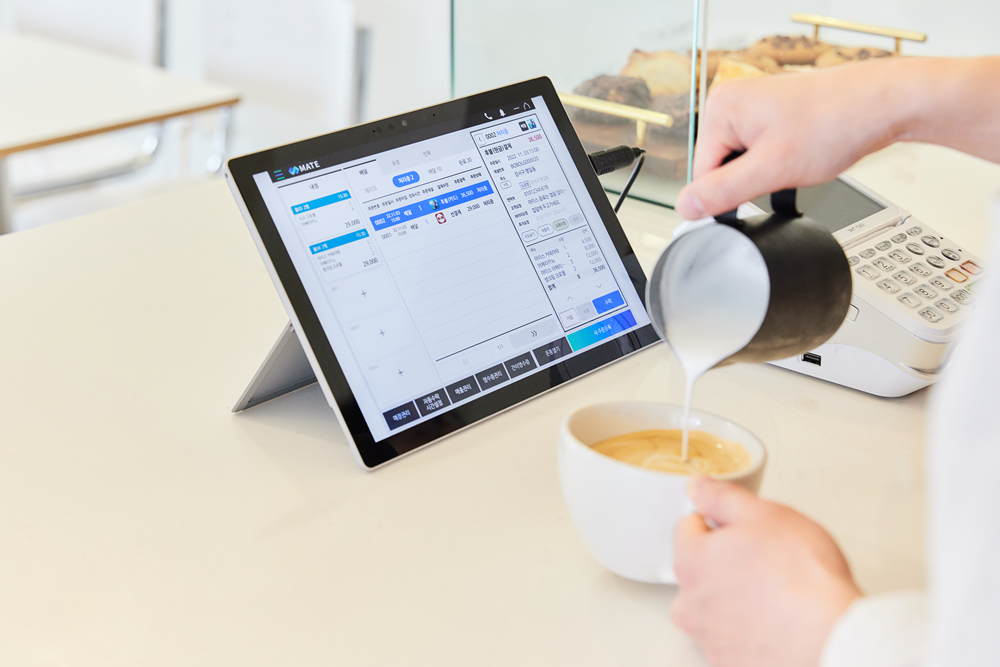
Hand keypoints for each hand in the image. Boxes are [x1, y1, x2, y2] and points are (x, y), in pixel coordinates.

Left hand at [671, 476, 861, 666]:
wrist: (831, 640)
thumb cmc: (804, 579)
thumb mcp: (765, 514)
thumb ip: (722, 497)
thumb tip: (699, 487)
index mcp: (691, 561)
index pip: (689, 526)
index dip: (720, 522)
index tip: (744, 529)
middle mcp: (690, 603)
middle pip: (699, 569)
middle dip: (726, 561)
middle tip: (767, 562)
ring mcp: (709, 639)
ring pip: (715, 606)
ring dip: (736, 599)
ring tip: (775, 596)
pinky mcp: (729, 664)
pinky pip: (733, 639)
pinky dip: (750, 632)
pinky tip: (777, 624)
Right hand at [675, 56, 999, 218]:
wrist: (883, 104)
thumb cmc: (835, 122)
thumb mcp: (771, 169)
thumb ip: (722, 192)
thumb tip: (686, 208)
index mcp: (721, 109)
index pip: (701, 174)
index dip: (727, 196)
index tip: (754, 198)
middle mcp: (732, 104)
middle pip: (720, 169)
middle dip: (751, 182)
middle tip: (783, 174)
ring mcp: (753, 110)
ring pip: (742, 166)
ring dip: (767, 176)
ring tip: (797, 161)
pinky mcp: (772, 119)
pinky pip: (760, 157)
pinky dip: (778, 167)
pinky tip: (800, 159)